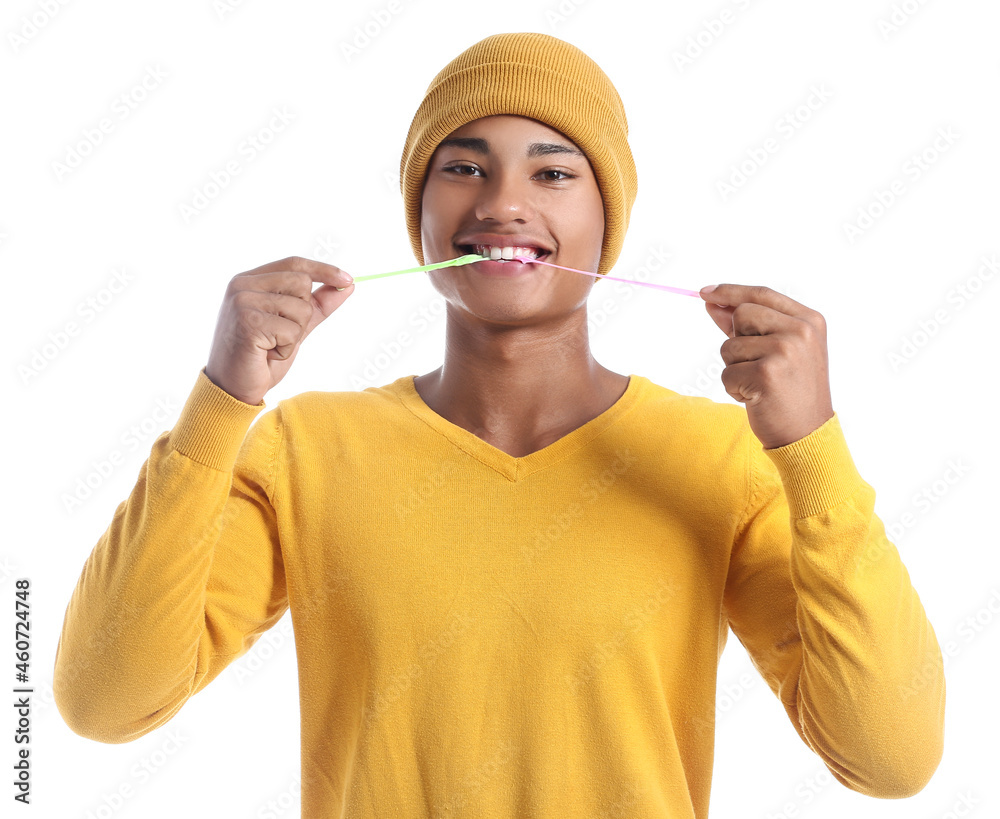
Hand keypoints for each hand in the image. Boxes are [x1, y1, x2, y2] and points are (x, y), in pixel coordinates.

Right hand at [205, 256, 354, 404]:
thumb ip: (318, 304)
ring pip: (300, 308)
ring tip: (270, 346)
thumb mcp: (295, 325)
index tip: (348, 279)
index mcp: (250, 280)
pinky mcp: (248, 322)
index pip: (294, 263)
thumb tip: (347, 284)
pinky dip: (286, 349)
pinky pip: (292, 331)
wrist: (233, 387)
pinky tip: (266, 354)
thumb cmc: (261, 356)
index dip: (323, 270)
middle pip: (302, 283)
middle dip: (303, 314)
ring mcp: (243, 302)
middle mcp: (242, 285)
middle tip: (280, 334)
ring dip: (294, 335)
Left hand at [700, 284, 833, 448]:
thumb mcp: (780, 351)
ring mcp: (784, 351)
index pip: (761, 294)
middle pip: (742, 314)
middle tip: (758, 365)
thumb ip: (750, 326)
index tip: (704, 292)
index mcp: (809, 320)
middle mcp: (800, 331)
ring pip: (729, 346)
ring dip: (735, 368)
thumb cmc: (791, 392)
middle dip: (737, 339)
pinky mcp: (765, 374)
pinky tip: (756, 398)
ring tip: (760, 385)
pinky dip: (734, 388)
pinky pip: (726, 373)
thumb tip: (713, 303)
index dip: (730, 292)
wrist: (807, 433)